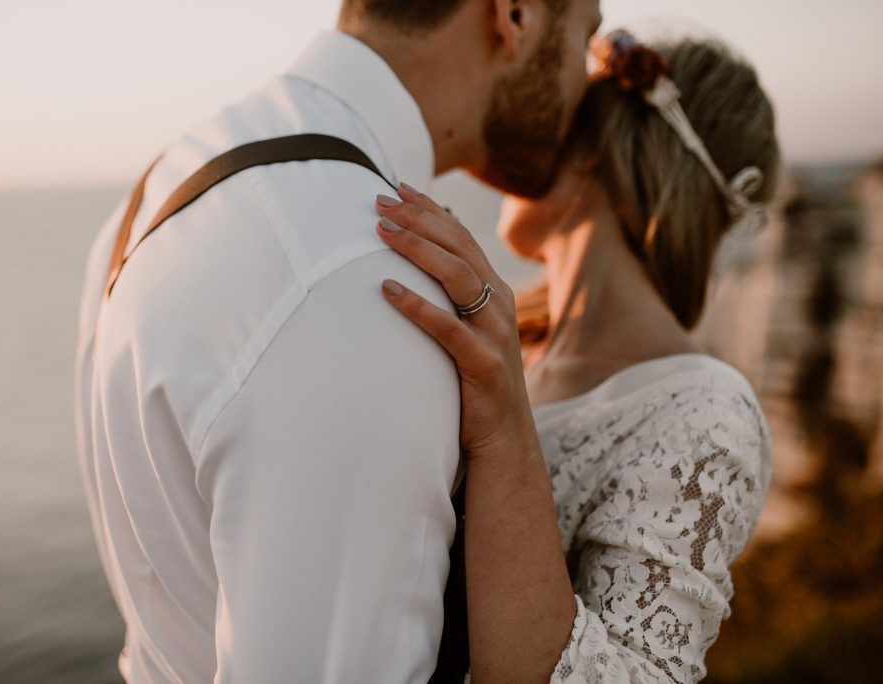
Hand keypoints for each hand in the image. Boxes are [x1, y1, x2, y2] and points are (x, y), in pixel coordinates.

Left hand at [374, 184, 537, 458]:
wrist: (502, 439)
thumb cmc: (472, 384)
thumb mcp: (465, 334)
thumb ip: (447, 303)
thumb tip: (406, 272)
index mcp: (493, 293)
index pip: (460, 238)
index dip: (429, 210)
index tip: (397, 188)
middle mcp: (498, 305)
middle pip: (457, 247)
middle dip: (417, 219)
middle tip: (379, 201)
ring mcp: (494, 333)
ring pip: (456, 276)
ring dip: (417, 249)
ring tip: (381, 232)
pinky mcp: (483, 363)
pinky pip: (447, 327)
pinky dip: (416, 305)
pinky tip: (387, 289)